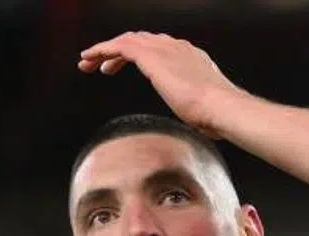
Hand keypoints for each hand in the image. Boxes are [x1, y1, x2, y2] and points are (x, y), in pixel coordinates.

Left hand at [78, 32, 244, 136]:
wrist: (221, 107)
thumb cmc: (217, 116)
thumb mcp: (204, 109)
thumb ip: (198, 109)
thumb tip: (201, 122)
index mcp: (190, 57)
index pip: (158, 48)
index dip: (138, 55)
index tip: (125, 68)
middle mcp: (177, 47)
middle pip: (140, 40)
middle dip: (117, 51)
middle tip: (100, 66)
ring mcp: (164, 49)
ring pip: (126, 41)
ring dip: (104, 51)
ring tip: (87, 62)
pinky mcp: (151, 56)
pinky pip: (119, 46)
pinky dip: (102, 49)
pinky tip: (89, 58)